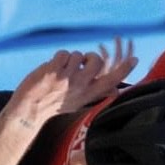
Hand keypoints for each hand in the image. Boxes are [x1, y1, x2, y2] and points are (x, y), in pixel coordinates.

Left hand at [7, 40, 137, 125]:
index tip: (135, 59)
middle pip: (97, 60)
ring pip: (79, 54)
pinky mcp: (54, 71)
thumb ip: (96, 92)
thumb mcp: (79, 102)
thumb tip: (116, 90)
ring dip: (70, 58)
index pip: (112, 81)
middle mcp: (81, 87)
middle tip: (79, 65)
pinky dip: (58, 58)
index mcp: (88, 95)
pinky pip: (64, 53)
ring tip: (61, 72)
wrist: (29, 110)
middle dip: (89, 57)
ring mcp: (67, 79)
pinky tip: (52, 70)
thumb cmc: (54, 104)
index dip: (124, 69)